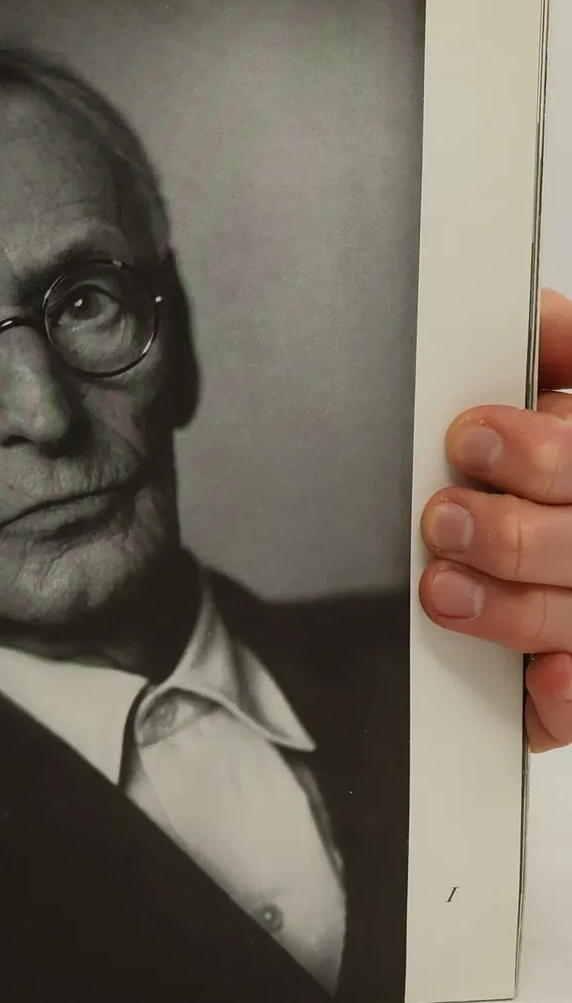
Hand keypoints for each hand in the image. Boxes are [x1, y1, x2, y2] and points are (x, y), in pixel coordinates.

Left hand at [421, 288, 571, 750]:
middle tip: (446, 516)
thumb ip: (554, 360)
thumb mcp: (563, 403)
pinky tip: (535, 676)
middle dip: (511, 531)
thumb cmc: (554, 474)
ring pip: (571, 618)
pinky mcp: (569, 682)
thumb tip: (532, 311)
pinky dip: (563, 692)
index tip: (471, 438)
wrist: (550, 518)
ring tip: (444, 589)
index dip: (536, 449)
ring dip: (510, 607)